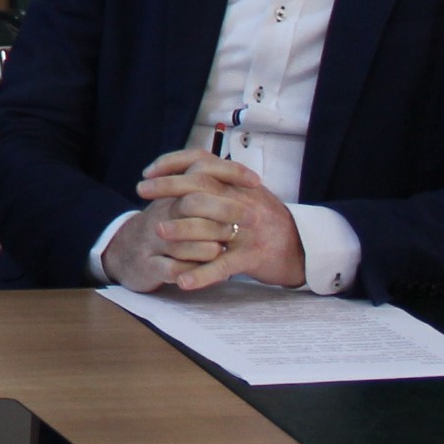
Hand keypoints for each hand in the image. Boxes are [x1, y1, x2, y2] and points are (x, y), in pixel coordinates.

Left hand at [133, 150, 304, 290]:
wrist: (302, 247)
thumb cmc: (264, 220)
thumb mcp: (243, 194)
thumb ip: (217, 183)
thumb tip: (180, 171)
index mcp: (236, 184)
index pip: (202, 162)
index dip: (173, 163)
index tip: (148, 171)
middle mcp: (242, 200)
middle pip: (202, 186)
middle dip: (168, 186)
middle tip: (142, 192)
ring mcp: (248, 229)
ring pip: (211, 224)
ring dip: (182, 228)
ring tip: (157, 231)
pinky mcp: (253, 256)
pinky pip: (225, 265)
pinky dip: (203, 274)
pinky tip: (183, 282)